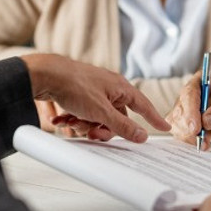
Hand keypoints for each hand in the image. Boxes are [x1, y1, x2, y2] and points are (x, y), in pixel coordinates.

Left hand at [21, 54, 169, 141]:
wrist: (45, 75)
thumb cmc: (74, 85)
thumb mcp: (101, 112)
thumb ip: (122, 125)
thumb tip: (142, 135)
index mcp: (120, 87)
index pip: (143, 105)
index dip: (154, 118)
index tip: (165, 127)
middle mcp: (109, 88)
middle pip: (116, 118)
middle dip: (103, 128)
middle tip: (92, 132)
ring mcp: (94, 91)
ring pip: (98, 118)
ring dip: (84, 125)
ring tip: (72, 122)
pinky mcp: (79, 95)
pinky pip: (83, 114)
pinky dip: (73, 120)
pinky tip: (62, 120)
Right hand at [167, 72, 210, 149]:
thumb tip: (206, 121)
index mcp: (203, 81)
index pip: (190, 93)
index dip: (191, 110)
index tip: (196, 127)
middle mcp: (192, 94)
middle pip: (179, 109)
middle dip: (187, 126)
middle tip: (200, 138)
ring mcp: (188, 110)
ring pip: (177, 123)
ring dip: (188, 136)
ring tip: (206, 143)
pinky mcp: (188, 124)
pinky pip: (181, 133)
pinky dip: (190, 142)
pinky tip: (205, 144)